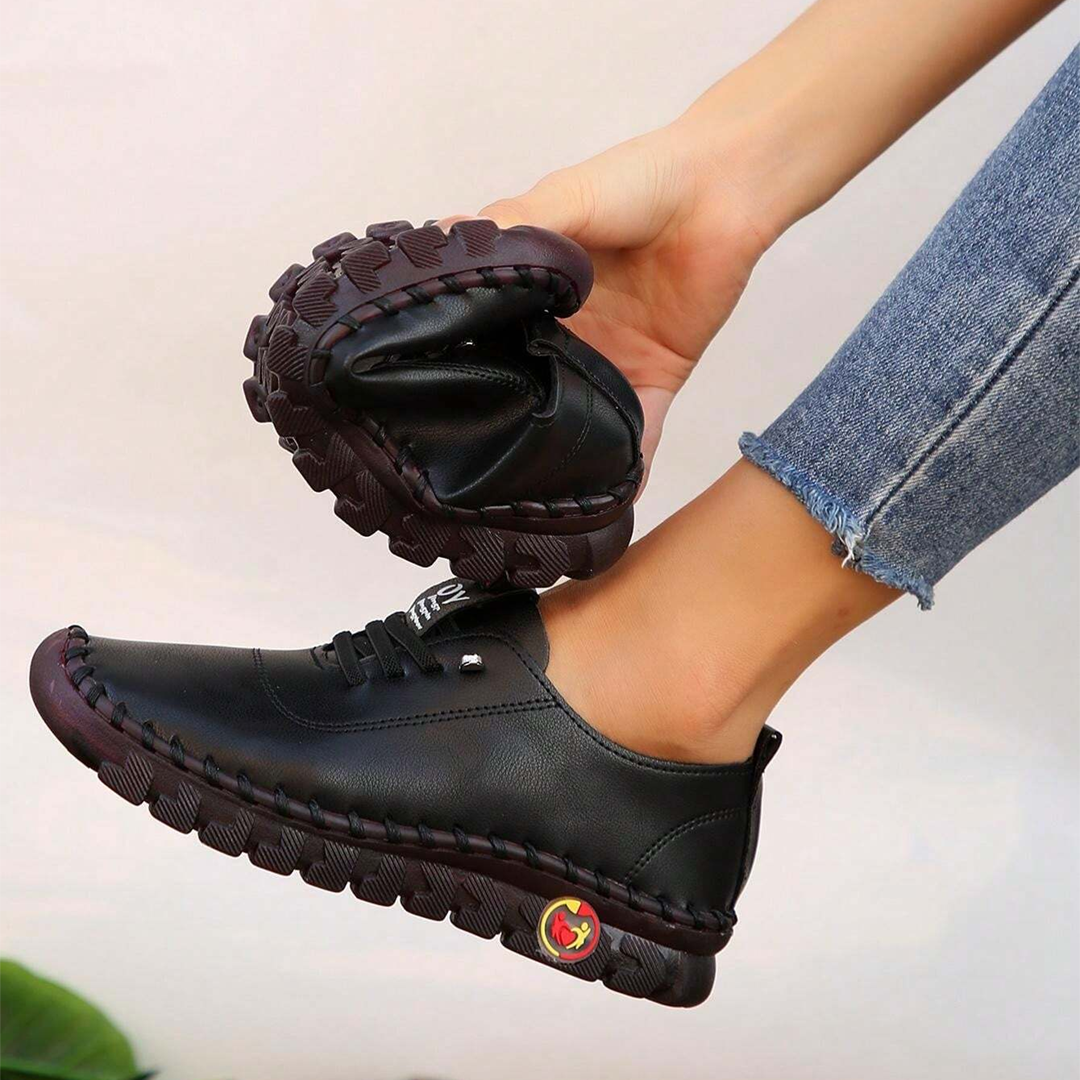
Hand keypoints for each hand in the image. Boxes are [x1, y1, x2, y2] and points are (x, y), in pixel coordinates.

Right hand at [444, 120, 773, 476]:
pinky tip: (605, 502)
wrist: (723, 190)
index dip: (461, 367)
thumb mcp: (562, 200)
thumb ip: (512, 226)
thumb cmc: (640, 181)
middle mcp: (563, 334)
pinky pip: (639, 432)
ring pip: (579, 420)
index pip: (486, 340)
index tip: (427, 405)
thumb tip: (446, 245)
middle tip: (470, 468)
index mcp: (532, 294)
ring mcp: (609, 360)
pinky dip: (627, 466)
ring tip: (525, 496)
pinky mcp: (654, 377)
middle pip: (528, 390)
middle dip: (505, 423)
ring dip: (560, 454)